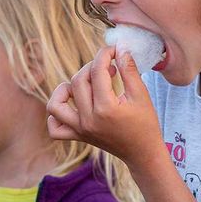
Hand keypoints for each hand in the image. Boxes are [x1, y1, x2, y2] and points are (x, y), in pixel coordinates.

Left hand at [47, 46, 167, 174]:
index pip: (97, 71)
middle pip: (77, 81)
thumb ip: (129, 70)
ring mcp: (80, 129)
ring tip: (82, 84)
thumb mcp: (141, 95)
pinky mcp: (78, 136)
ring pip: (56, 104)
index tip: (113, 50)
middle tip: (108, 68)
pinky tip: (71, 105)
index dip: (105, 54)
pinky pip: (54, 128)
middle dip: (92, 67)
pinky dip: (56, 115)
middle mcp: (89, 120)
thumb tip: (120, 48)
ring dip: (65, 89)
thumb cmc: (145, 123)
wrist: (142, 153)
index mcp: (106, 108)